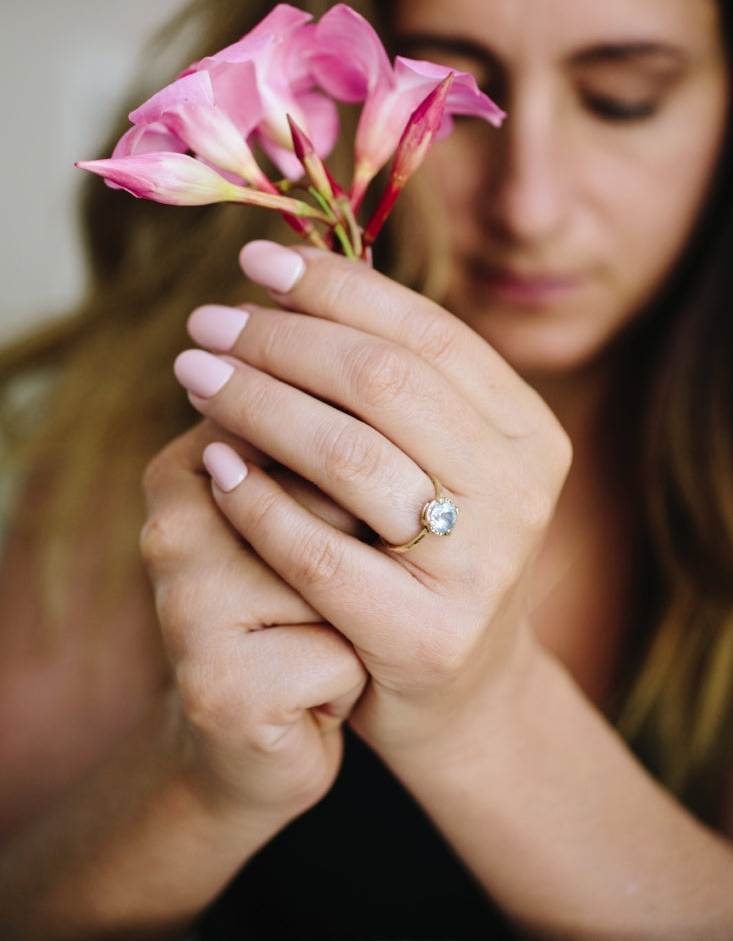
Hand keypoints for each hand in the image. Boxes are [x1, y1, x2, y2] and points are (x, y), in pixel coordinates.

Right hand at [140, 419, 366, 827]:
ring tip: (333, 632)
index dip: (364, 474)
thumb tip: (385, 416)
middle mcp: (172, 527)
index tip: (355, 516)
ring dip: (365, 607)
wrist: (248, 742)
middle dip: (367, 545)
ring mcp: (187, 606)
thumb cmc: (295, 609)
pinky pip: (342, 652)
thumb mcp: (301, 514)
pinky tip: (318, 690)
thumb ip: (325, 454)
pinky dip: (353, 675)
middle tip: (344, 584)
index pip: (311, 422)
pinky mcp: (220, 686)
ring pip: (341, 571)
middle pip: (332, 496)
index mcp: (185, 467)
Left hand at [175, 241, 571, 757]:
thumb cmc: (424, 554)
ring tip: (194, 374)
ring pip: (349, 456)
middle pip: (384, 383)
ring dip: (256, 403)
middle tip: (206, 323)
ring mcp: (481, 568)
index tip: (256, 263)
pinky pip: (316, 550)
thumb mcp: (433, 460)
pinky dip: (253, 498)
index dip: (336, 288)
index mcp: (527, 431)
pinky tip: (212, 463)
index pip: (427, 333)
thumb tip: (289, 275)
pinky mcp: (427, 637)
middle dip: (281, 339)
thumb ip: (389, 384)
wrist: (457, 691)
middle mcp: (522, 492)